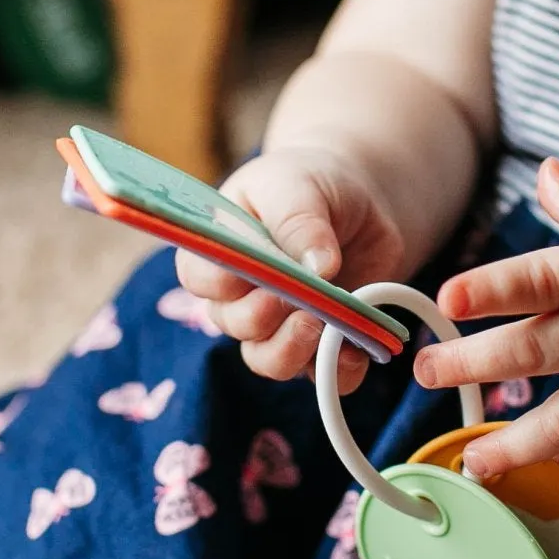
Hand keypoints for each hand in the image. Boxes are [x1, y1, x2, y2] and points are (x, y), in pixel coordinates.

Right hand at [174, 146, 405, 389]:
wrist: (358, 201)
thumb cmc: (311, 184)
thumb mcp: (300, 184)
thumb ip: (300, 219)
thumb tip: (317, 268)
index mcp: (219, 249)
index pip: (199, 278)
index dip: (224, 284)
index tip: (261, 272)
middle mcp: (238, 296)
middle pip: (235, 325)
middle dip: (265, 316)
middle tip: (301, 296)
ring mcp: (277, 325)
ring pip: (268, 360)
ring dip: (294, 350)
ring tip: (322, 325)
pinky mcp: (318, 343)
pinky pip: (321, 374)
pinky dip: (338, 369)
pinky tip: (354, 348)